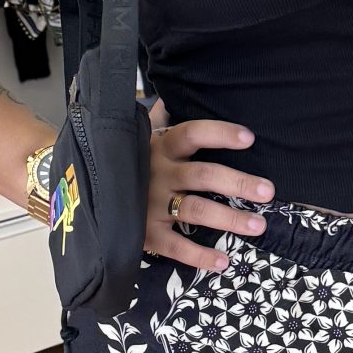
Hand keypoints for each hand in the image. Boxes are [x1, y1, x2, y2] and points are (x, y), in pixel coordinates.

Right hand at [146, 100, 274, 273]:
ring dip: (230, 219)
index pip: (192, 133)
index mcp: (160, 146)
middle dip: (237, 183)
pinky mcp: (145, 234)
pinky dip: (199, 256)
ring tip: (259, 225)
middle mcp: (158, 174)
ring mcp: (151, 205)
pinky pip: (176, 247)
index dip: (220, 134)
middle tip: (268, 191)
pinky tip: (224, 261)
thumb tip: (175, 91)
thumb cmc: (130, 160)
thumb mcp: (141, 135)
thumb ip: (162, 116)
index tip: (249, 138)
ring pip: (196, 211)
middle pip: (202, 175)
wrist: (84, 191)